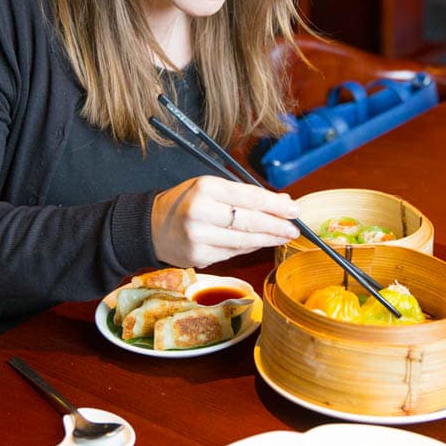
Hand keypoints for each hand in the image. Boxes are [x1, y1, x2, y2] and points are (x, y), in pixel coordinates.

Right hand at [151, 176, 300, 267]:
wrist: (150, 227)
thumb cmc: (186, 202)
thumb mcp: (211, 188)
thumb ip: (245, 194)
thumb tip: (283, 201)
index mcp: (205, 188)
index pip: (249, 197)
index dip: (275, 205)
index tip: (294, 210)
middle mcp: (200, 212)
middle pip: (249, 221)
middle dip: (276, 226)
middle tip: (294, 229)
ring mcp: (199, 237)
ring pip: (243, 241)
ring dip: (267, 240)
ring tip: (283, 237)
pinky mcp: (199, 257)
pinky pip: (233, 252)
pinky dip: (250, 248)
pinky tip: (261, 243)